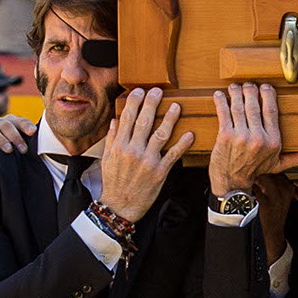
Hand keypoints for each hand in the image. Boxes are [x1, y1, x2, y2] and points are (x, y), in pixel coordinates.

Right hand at [0, 113, 35, 151]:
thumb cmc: (11, 152)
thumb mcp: (20, 146)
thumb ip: (28, 141)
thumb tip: (36, 135)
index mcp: (9, 122)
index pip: (18, 121)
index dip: (25, 125)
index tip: (32, 132)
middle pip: (5, 124)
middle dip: (15, 136)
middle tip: (23, 149)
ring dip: (0, 139)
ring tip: (8, 150)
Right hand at [96, 88, 194, 222]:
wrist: (120, 207)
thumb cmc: (114, 183)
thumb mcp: (107, 159)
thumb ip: (112, 139)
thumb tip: (116, 120)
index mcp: (120, 146)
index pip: (128, 118)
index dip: (134, 102)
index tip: (140, 90)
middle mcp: (133, 151)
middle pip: (144, 122)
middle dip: (151, 104)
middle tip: (158, 90)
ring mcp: (147, 161)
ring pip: (160, 135)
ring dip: (170, 119)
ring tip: (177, 106)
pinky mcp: (160, 172)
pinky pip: (173, 155)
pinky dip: (182, 144)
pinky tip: (190, 134)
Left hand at [205, 82, 297, 195]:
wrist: (232, 184)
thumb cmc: (254, 171)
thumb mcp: (277, 165)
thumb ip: (296, 158)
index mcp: (273, 141)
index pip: (271, 111)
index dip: (268, 95)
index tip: (265, 87)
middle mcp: (258, 138)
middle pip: (254, 105)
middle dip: (250, 90)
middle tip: (248, 84)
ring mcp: (241, 136)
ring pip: (239, 107)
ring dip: (236, 93)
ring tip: (235, 87)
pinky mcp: (225, 136)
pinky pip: (224, 113)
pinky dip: (221, 102)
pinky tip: (219, 95)